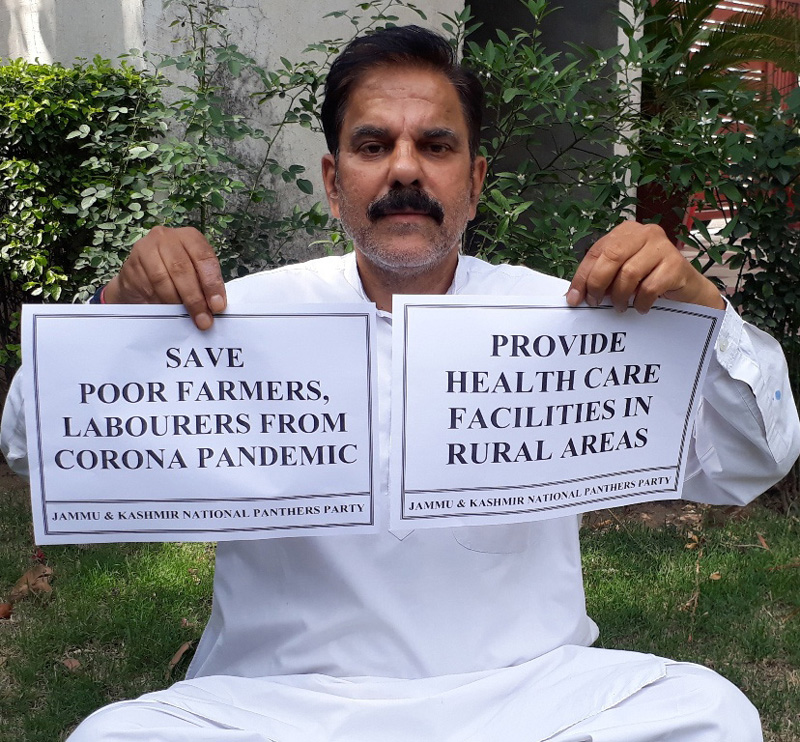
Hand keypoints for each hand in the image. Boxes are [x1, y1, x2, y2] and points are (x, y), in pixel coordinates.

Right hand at [103, 226, 226, 329]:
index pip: (204, 257)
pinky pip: (147, 287)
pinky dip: (159, 302)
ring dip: (176, 302)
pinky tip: (166, 310)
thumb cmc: (174, 274)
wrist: (139, 277)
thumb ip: (205, 284)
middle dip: (195, 298)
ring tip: (185, 317)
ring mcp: (145, 248)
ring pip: (163, 279)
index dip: (212, 283)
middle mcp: (167, 237)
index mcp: (189, 237)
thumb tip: (216, 305)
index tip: (217, 305)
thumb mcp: (195, 273)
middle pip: (182, 268)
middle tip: (203, 319)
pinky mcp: (131, 265)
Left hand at [566, 221, 724, 312]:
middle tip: (595, 302)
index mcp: (626, 232)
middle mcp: (645, 233)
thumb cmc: (649, 278)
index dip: (582, 276)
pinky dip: (641, 302)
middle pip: (611, 257)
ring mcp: (662, 246)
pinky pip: (650, 287)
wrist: (686, 286)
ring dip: (620, 296)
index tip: (574, 298)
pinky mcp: (676, 264)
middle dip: (598, 284)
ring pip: (629, 273)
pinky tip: (641, 307)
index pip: (596, 251)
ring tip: (621, 306)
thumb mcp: (620, 274)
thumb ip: (600, 276)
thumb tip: (574, 295)